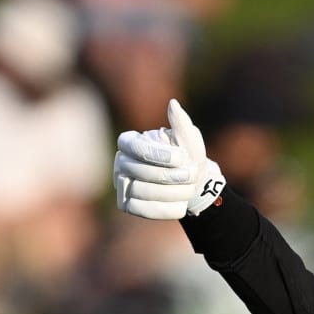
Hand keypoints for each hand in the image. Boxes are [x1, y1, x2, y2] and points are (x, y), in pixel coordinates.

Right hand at [114, 99, 225, 219]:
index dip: (158, 154)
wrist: (193, 185)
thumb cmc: (188, 158)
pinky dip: (165, 209)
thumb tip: (173, 104)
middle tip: (193, 174)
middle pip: (139, 170)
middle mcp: (120, 162)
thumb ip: (181, 123)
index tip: (182, 157)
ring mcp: (121, 184)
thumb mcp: (190, 140)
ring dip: (172, 192)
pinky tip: (182, 205)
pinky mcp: (126, 204)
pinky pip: (141, 209)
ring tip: (190, 189)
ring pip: (142, 191)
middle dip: (171, 175)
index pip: (134, 147)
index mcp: (129, 142)